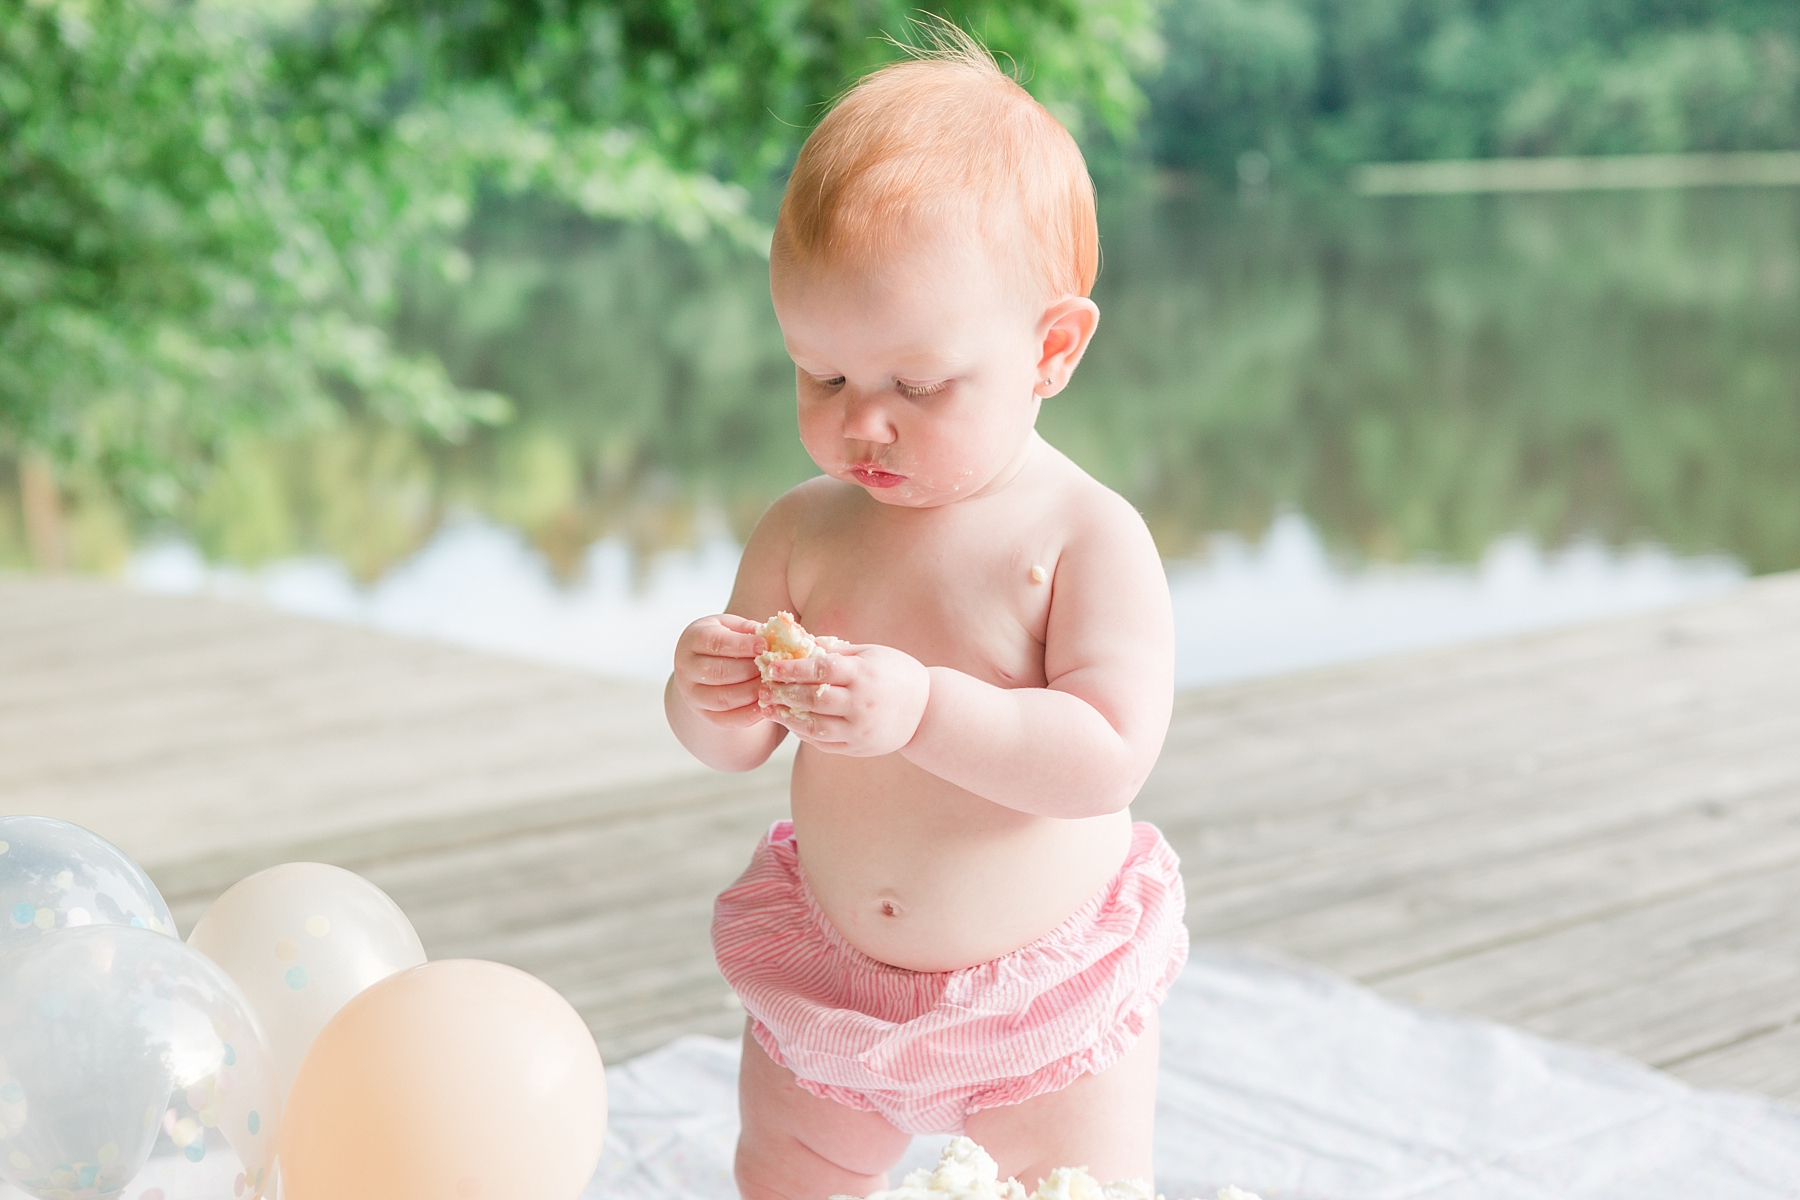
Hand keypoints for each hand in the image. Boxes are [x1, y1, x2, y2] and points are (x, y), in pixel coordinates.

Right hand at [673, 614, 768, 728]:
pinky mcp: (704, 714)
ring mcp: (692, 694)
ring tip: (771, 686)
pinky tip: (765, 706)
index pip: (716, 643)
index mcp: (694, 639)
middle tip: (771, 669)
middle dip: (749, 671)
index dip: (742, 645)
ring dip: (750, 694)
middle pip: (718, 672)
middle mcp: (687, 668)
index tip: (764, 646)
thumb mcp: (732, 626)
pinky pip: (726, 719)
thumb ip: (750, 630)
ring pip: (722, 699)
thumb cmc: (723, 639)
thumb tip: (774, 636)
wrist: (702, 662)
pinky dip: (748, 715)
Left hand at [760, 642, 929, 756]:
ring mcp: (859, 729)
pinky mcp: (858, 748)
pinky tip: (791, 722)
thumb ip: (835, 650)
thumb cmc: (895, 673)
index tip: (771, 665)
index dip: (793, 668)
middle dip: (783, 692)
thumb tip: (797, 638)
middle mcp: (861, 704)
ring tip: (770, 707)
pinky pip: (823, 743)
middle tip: (763, 687)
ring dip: (787, 717)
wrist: (926, 710)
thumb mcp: (870, 654)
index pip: (821, 670)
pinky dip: (803, 733)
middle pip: (813, 699)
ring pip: (814, 725)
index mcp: (864, 675)